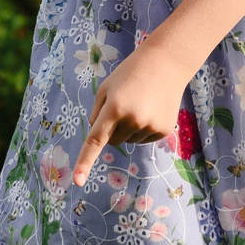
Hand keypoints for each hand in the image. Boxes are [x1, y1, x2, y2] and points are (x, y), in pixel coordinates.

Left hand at [77, 43, 188, 186]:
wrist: (166, 64)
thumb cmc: (130, 73)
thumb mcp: (106, 88)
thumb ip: (97, 113)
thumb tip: (99, 138)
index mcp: (114, 108)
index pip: (95, 141)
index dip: (85, 162)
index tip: (78, 181)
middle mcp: (132, 120)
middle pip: (113, 141)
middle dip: (114, 128)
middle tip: (125, 105)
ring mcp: (149, 127)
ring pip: (129, 140)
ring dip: (130, 128)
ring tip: (141, 104)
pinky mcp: (163, 130)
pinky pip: (144, 139)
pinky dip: (144, 128)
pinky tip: (152, 109)